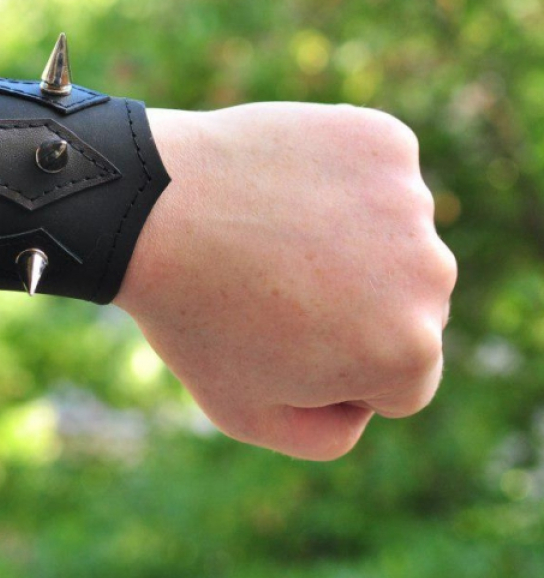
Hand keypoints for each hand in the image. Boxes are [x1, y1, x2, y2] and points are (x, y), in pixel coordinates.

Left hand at [115, 102, 456, 459]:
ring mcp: (411, 201)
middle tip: (268, 284)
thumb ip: (325, 436)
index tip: (276, 338)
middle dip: (350, 305)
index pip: (399, 382)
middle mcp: (431, 276)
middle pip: (407, 308)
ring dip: (348, 238)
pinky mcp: (384, 141)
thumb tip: (365, 407)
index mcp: (408, 354)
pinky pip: (378, 174)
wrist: (146, 207)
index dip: (333, 370)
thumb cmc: (192, 315)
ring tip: (270, 233)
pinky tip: (282, 186)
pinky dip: (340, 180)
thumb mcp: (245, 412)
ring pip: (393, 238)